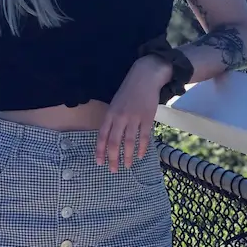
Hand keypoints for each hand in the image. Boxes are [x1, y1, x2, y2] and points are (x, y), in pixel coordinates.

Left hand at [96, 56, 170, 172]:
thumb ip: (112, 120)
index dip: (100, 151)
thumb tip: (108, 139)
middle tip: (113, 170)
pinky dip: (141, 148)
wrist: (145, 77)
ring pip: (128, 142)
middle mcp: (120, 117)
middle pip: (114, 142)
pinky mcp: (147, 118)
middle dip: (112, 158)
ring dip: (127, 156)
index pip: (102, 136)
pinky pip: (143, 136)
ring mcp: (134, 118)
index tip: (99, 162)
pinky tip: (139, 155)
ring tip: (127, 166)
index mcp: (110, 113)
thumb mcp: (115, 103)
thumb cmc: (128, 91)